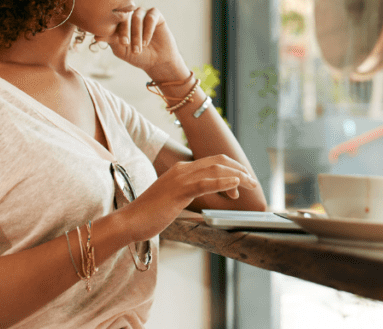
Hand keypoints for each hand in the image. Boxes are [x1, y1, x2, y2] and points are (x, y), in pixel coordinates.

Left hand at [95, 7, 189, 81]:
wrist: (157, 62)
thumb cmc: (137, 56)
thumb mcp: (121, 49)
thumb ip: (110, 40)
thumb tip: (95, 36)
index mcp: (119, 21)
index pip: (113, 19)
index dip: (114, 30)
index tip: (120, 43)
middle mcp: (130, 15)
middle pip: (125, 16)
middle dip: (125, 31)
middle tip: (126, 44)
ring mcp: (143, 13)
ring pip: (137, 17)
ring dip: (137, 33)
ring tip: (139, 47)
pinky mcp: (156, 14)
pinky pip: (150, 17)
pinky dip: (148, 30)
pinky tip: (147, 42)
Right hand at [124, 155, 259, 240]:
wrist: (130, 221)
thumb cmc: (150, 214)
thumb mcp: (174, 199)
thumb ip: (189, 194)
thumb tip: (205, 197)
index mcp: (181, 170)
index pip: (213, 162)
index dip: (231, 169)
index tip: (242, 182)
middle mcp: (182, 169)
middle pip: (218, 162)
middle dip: (239, 170)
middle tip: (252, 182)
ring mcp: (180, 178)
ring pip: (215, 170)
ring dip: (237, 176)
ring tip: (250, 184)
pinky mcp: (179, 191)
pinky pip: (205, 183)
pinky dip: (223, 182)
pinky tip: (235, 186)